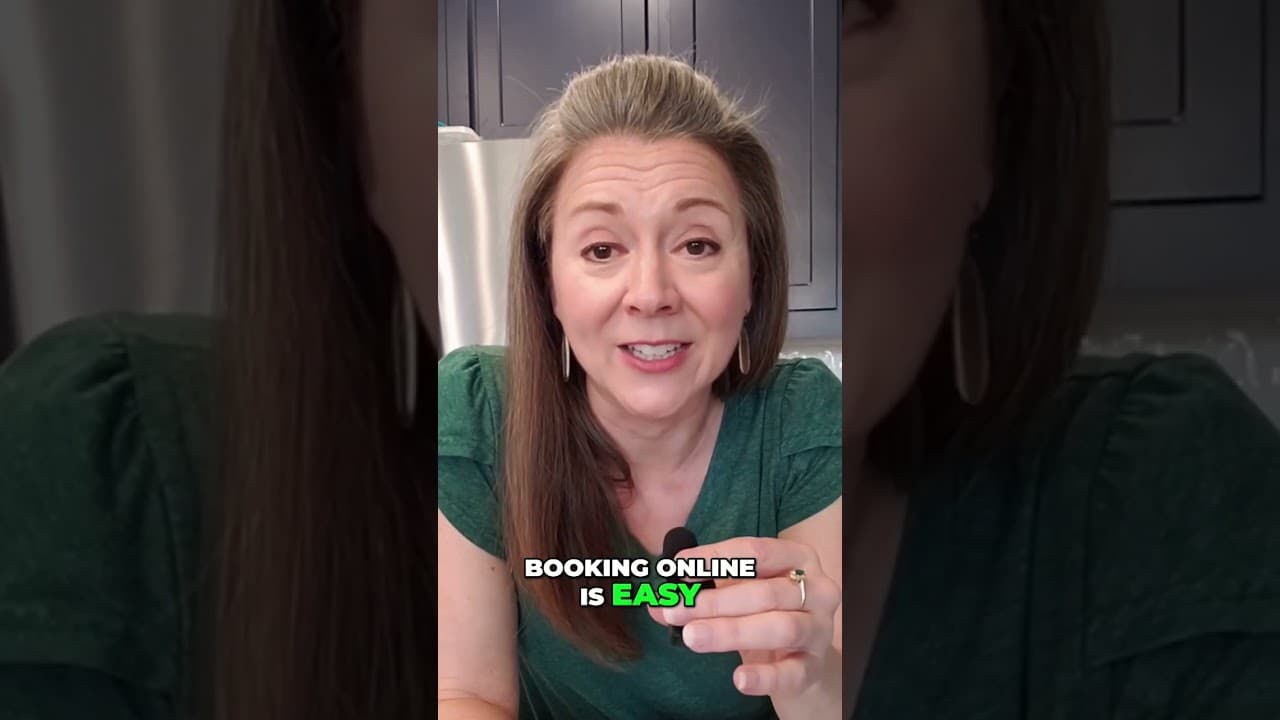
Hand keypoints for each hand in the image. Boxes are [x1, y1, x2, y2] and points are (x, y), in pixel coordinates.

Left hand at [646, 536, 839, 697]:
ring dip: (731, 632)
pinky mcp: (815, 667)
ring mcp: (819, 629)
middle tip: (675, 609)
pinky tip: (739, 679)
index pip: (756, 551)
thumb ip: (700, 593)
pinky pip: (793, 672)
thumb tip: (656, 603)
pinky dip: (765, 676)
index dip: (715, 557)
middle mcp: (817, 590)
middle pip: (765, 592)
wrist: (803, 658)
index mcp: (798, 559)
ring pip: (780, 627)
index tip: (678, 567)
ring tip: (692, 637)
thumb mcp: (737, 595)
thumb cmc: (766, 612)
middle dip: (715, 601)